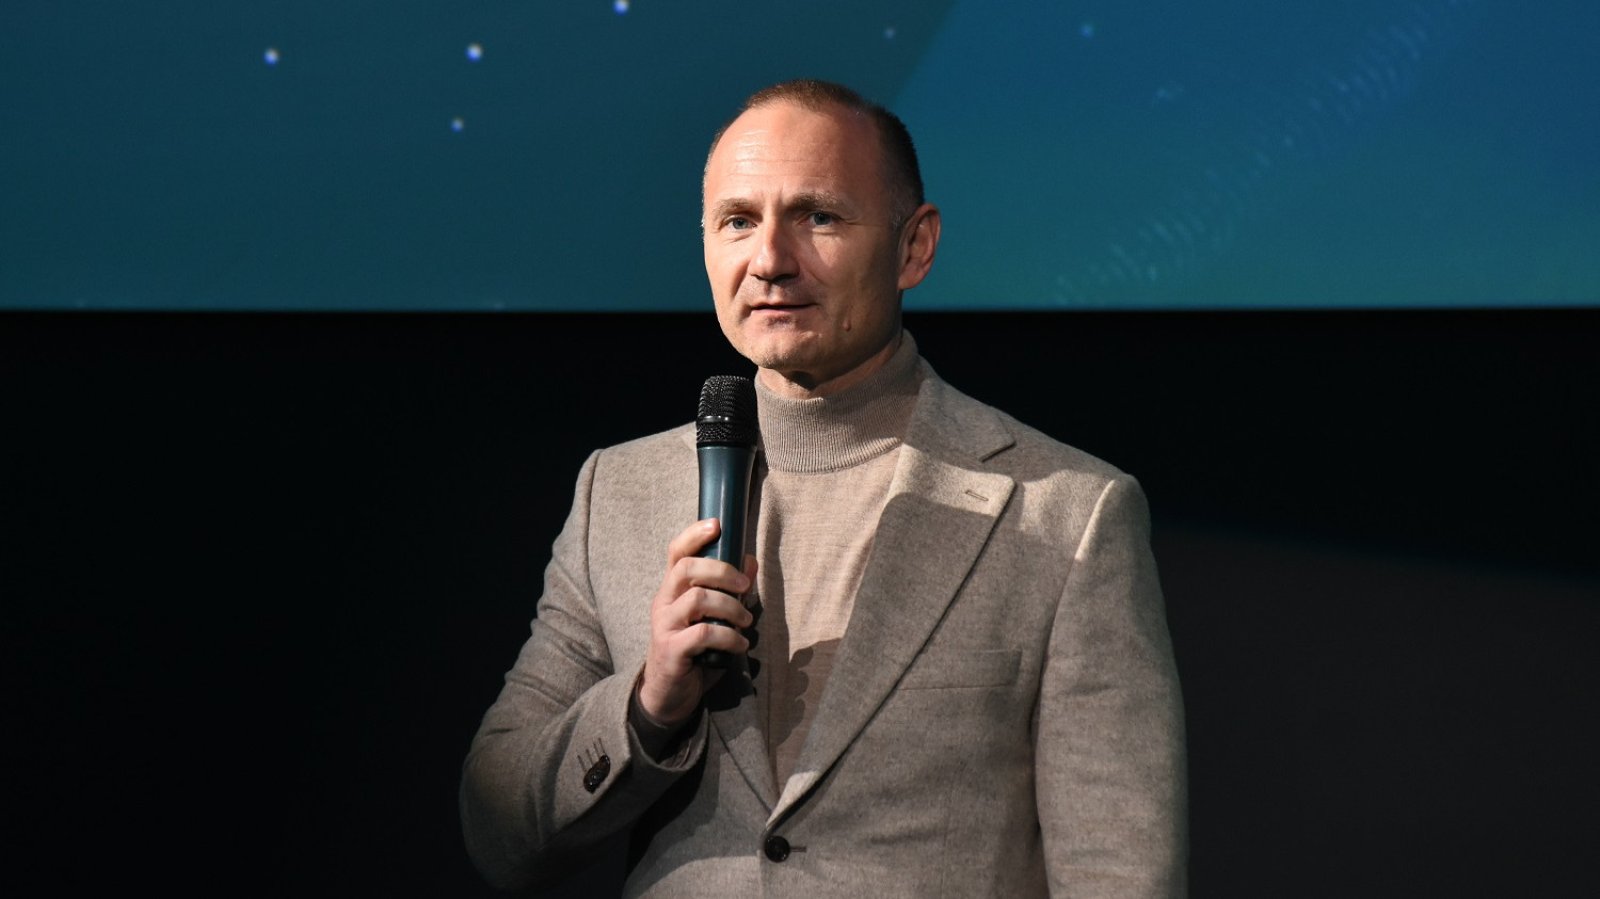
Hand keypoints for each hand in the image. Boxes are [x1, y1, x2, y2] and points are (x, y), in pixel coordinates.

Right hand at [636, 518, 756, 727]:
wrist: (668, 694)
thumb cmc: (692, 650)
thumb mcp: (710, 617)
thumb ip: (729, 591)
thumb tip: (751, 561)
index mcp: (672, 590)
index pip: (675, 553)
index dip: (694, 535)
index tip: (717, 525)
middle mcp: (663, 602)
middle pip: (686, 569)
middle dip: (722, 571)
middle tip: (745, 586)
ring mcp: (664, 626)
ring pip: (697, 599)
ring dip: (731, 607)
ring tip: (746, 620)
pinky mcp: (671, 651)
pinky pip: (702, 635)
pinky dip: (729, 637)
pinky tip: (740, 645)